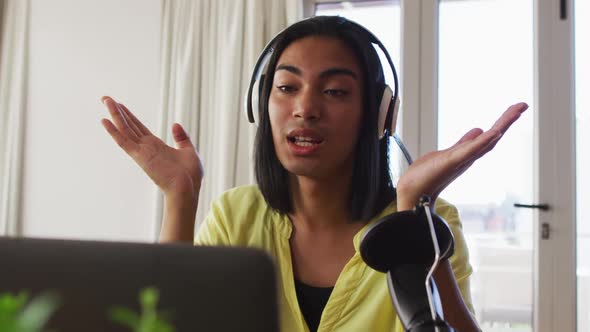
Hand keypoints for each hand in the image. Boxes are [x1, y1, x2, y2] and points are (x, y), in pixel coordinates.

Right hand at [101, 96, 203, 200]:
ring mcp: (142, 152)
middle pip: (128, 125)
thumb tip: (175, 124)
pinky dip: (114, 131)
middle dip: (118, 111)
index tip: (121, 105)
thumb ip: (181, 137)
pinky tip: (105, 120)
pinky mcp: (140, 157)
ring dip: (115, 115)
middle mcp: (146, 148)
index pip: (139, 127)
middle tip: (106, 98)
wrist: (188, 188)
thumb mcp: (188, 150)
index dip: (129, 116)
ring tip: (105, 100)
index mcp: (157, 146)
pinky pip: (124, 142)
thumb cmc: (190, 175)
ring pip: (124, 129)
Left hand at [395, 102, 528, 210]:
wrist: (413, 192)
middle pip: (493, 137)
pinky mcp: (451, 163)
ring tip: (516, 111)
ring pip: (486, 141)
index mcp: (467, 153)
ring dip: (501, 126)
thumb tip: (477, 131)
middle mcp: (468, 157)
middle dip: (507, 120)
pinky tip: (493, 132)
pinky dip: (482, 142)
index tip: (517, 108)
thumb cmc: (427, 176)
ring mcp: (461, 160)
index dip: (503, 122)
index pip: (489, 135)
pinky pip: (470, 151)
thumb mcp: (448, 153)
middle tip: (522, 105)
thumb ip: (464, 143)